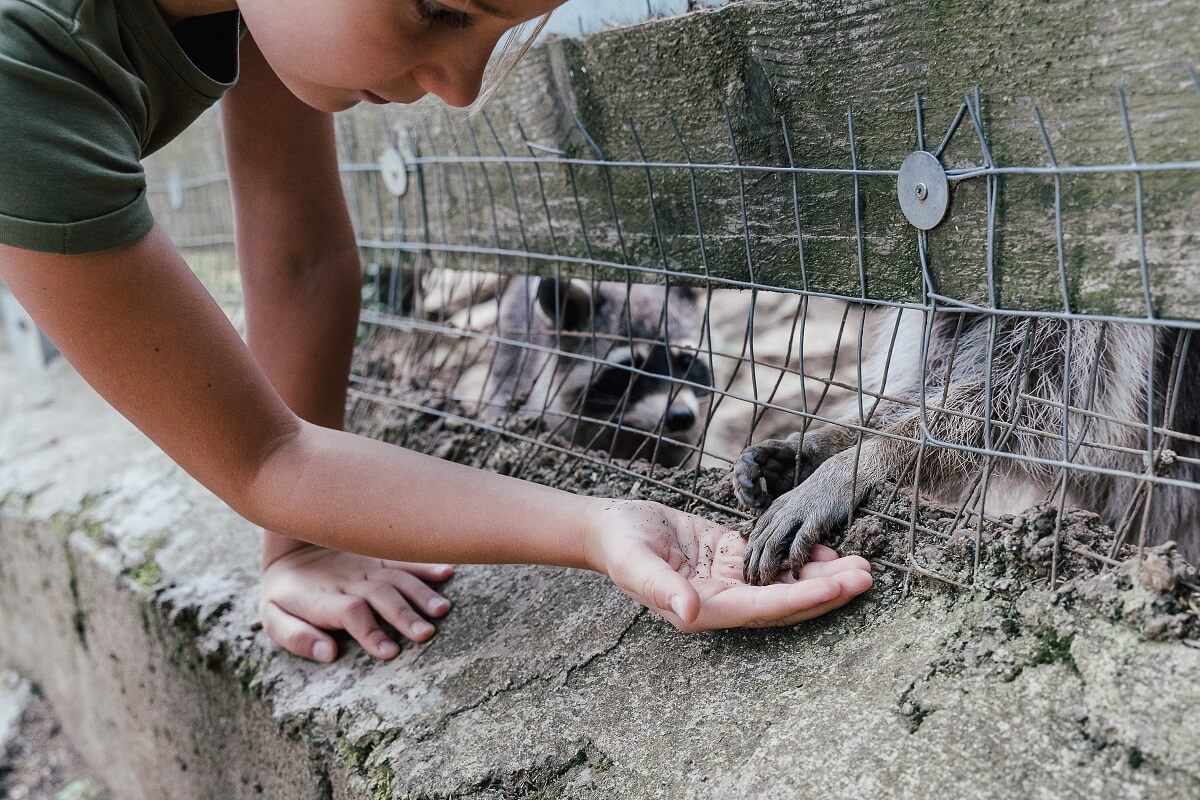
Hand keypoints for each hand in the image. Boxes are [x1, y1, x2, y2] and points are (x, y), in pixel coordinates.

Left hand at [259, 544, 453, 661]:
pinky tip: (447, 572)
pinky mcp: (379, 557)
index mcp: (323, 598)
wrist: (291, 538)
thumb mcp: (273, 615)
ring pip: (397, 579)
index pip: (350, 614)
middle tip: (426, 634)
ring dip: (421, 594)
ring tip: (442, 609)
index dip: (370, 631)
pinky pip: (404, 560)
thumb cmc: (285, 590)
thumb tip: (329, 653)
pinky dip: (425, 566)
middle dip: (403, 615)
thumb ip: (296, 636)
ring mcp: (367, 567)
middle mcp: (350, 582)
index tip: (390, 650)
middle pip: (380, 596)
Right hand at [584, 500, 871, 631]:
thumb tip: (693, 612)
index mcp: (706, 609)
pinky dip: (800, 555)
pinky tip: (827, 548)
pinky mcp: (729, 556)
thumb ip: (662, 590)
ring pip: (786, 581)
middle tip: (868, 576)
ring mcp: (729, 579)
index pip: (767, 607)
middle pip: (787, 600)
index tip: (840, 586)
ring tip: (861, 564)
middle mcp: (724, 600)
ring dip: (822, 574)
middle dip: (828, 590)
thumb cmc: (618, 547)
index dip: (806, 597)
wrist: (607, 527)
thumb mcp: (636, 566)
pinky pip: (773, 560)